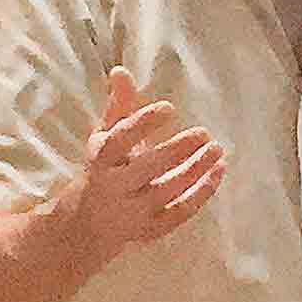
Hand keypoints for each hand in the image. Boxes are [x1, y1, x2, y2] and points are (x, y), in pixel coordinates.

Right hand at [53, 66, 227, 269]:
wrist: (82, 228)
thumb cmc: (101, 170)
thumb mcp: (105, 138)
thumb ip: (118, 106)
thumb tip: (120, 70)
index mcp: (101, 160)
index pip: (120, 139)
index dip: (143, 122)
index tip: (169, 108)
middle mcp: (114, 187)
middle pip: (147, 168)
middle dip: (176, 150)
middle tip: (204, 132)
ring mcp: (133, 213)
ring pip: (167, 192)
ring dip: (195, 171)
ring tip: (217, 149)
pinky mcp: (150, 230)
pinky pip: (179, 214)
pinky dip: (201, 194)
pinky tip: (219, 172)